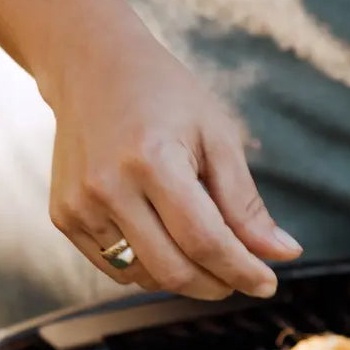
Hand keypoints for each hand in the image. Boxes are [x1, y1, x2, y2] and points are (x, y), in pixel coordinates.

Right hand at [41, 0, 300, 299]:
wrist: (88, 65)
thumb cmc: (164, 96)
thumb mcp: (217, 136)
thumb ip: (246, 203)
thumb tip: (285, 255)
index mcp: (152, 160)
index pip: (205, 241)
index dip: (242, 271)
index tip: (268, 284)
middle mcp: (108, 187)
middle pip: (175, 270)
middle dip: (217, 284)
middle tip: (240, 276)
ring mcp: (79, 205)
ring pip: (146, 277)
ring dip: (185, 278)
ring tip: (203, 248)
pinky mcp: (64, 216)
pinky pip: (118, 269)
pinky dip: (151, 269)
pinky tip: (165, 240)